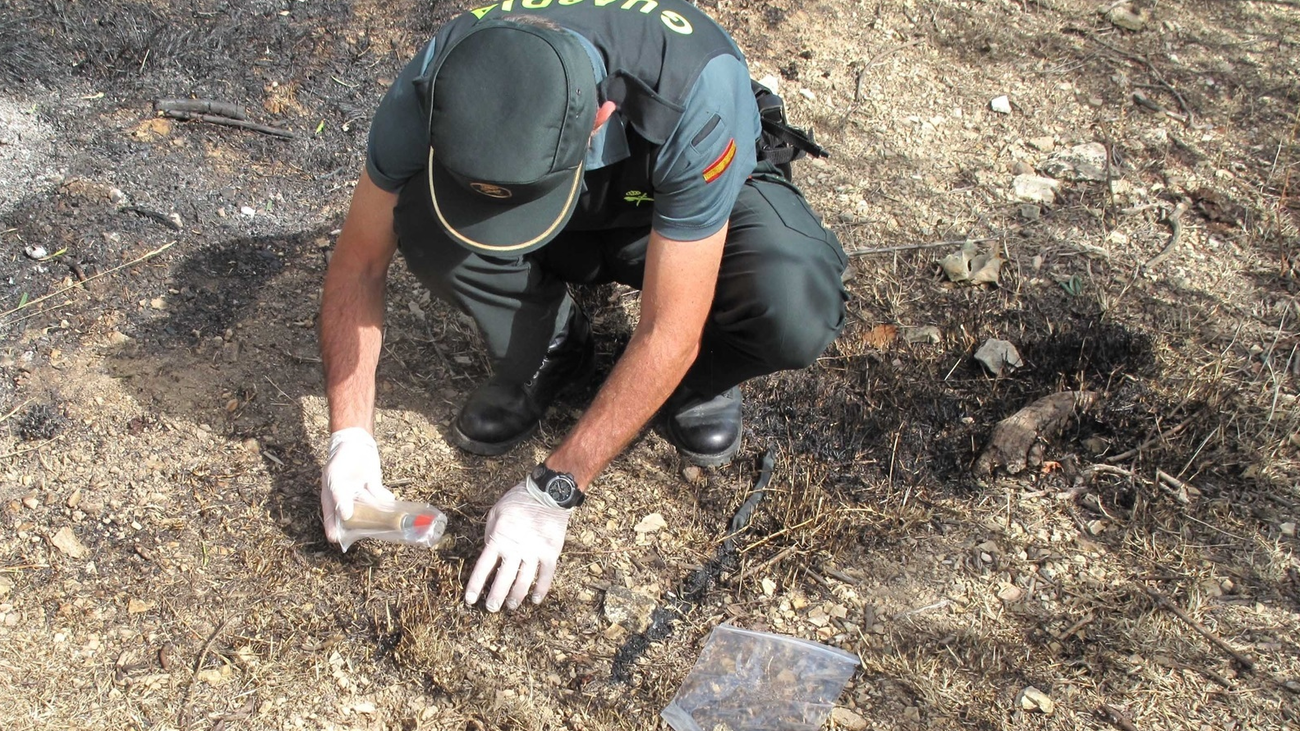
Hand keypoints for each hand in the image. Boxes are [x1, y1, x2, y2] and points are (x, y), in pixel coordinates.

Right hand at [320, 427, 394, 543]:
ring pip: (370, 510)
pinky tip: (390, 500)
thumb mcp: (335, 477)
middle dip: (363, 526)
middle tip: (372, 531)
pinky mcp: (373, 488)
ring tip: (387, 521)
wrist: (355, 442)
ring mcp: (360, 495)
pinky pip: (379, 498)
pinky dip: (385, 500)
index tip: (340, 542)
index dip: (335, 533)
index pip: (332, 521)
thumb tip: (345, 516)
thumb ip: (339, 497)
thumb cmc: (340, 459)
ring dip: (378, 514)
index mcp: (332, 500)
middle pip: (354, 519)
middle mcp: (346, 501)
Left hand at [465, 480, 571, 611]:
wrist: (548, 493)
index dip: (476, 586)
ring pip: (523, 581)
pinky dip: (541, 589)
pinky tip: (536, 599)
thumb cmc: (519, 500)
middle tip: (491, 609)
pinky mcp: (551, 553)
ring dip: (516, 596)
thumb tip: (489, 551)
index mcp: (498, 539)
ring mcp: (534, 552)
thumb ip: (490, 533)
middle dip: (495, 597)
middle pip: (503, 580)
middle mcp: (515, 549)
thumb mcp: (496, 512)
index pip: (483, 568)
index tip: (470, 600)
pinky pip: (546, 576)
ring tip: (511, 606)